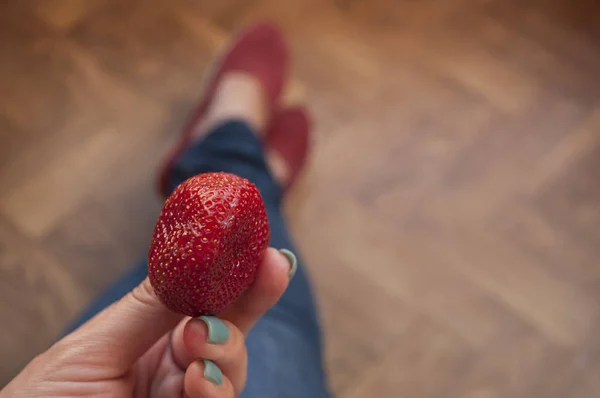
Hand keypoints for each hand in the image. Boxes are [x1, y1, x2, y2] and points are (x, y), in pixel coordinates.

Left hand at [1, 248, 293, 397]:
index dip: (234, 273)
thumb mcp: (90, 347)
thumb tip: (194, 252)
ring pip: (233, 369)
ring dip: (227, 348)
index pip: (201, 299)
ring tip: (198, 339)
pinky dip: (217, 389)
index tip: (260, 247)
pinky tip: (197, 379)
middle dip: (253, 297)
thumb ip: (147, 307)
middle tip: (271, 267)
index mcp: (149, 338)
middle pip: (229, 328)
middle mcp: (174, 368)